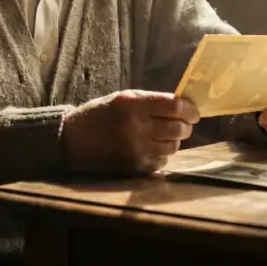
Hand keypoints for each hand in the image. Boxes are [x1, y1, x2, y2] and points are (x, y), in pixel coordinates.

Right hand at [61, 90, 199, 175]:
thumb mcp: (122, 98)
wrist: (72, 141)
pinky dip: (161, 154)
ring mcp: (138, 149)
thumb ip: (150, 101)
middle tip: (183, 124)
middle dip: (185, 126)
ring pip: (173, 146)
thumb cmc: (99, 115)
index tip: (194, 112)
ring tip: (164, 135)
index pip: (175, 105)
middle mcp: (138, 127)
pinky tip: (150, 148)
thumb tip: (180, 105)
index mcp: (134, 105)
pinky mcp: (136, 167)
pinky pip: (162, 161)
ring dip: (173, 140)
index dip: (190, 109)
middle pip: (179, 128)